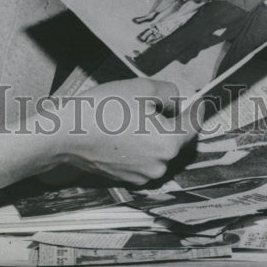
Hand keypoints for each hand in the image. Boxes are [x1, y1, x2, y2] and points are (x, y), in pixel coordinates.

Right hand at [46, 79, 196, 185]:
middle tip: (151, 103)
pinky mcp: (127, 179)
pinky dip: (139, 146)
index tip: (198, 100)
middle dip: (169, 120)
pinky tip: (121, 131)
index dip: (196, 109)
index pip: (194, 125)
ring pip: (158, 149)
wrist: (67, 133)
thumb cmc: (104, 108)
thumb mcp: (141, 88)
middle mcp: (160, 165)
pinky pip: (143, 159)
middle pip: (176, 138)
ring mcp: (143, 175)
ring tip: (131, 116)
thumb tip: (177, 101)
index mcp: (169, 143)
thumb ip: (168, 93)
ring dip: (153, 134)